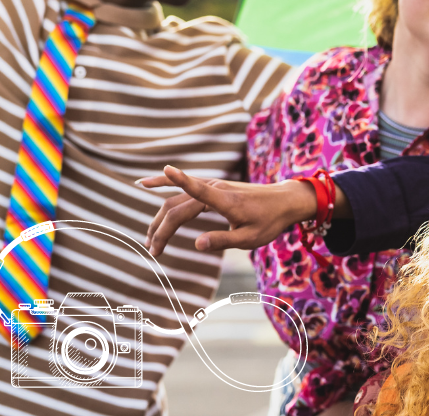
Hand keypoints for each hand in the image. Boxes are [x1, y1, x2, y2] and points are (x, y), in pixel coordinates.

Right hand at [139, 165, 316, 255]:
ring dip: (159, 219)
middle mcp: (214, 188)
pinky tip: (145, 183)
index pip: (196, 190)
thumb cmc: (269, 221)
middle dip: (160, 229)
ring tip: (150, 240)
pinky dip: (164, 185)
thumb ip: (224, 241)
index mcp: (225, 200)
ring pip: (175, 200)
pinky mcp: (211, 187)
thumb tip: (196, 244)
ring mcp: (211, 185)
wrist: (283, 201)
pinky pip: (182, 188)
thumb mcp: (251, 238)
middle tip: (153, 252)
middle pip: (176, 207)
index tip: (152, 177)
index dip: (177, 183)